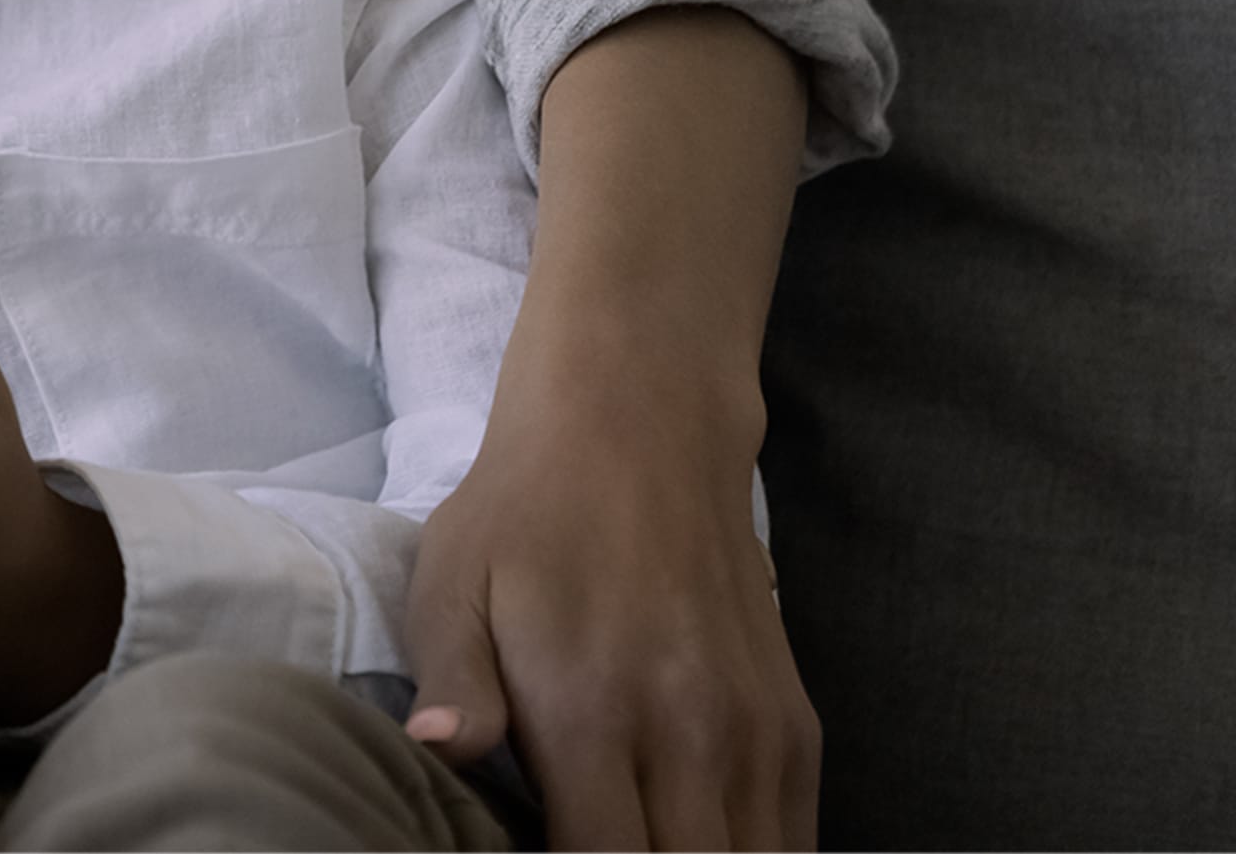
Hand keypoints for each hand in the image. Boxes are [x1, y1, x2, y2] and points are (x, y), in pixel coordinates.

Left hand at [400, 5, 822, 848]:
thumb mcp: (451, 583)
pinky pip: (795, 838)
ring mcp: (755, 733)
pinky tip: (701, 843)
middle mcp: (689, 736)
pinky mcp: (796, 724)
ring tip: (641, 844)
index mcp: (591, 712)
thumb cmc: (524, 515)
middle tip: (591, 849)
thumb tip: (439, 752)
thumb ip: (453, 682)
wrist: (641, 424)